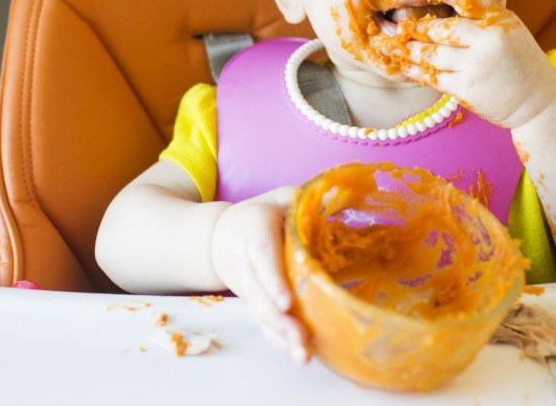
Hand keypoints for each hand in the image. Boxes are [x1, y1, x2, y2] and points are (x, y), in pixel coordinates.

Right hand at [211, 186, 309, 362]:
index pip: (262, 256)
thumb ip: (302, 199)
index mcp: (254, 230)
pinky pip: (263, 324)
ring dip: (280, 335)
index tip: (285, 303)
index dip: (272, 280)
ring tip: (304, 355)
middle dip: (278, 319)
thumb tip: (335, 198)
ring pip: (260, 313)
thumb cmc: (260, 214)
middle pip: (259, 293)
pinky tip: (299, 356)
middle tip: (301, 337)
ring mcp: (248, 286)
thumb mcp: (279, 197)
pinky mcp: (254, 303)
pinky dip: (279, 342)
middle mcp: (247, 261)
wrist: (220, 236)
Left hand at [401, 8, 555, 127]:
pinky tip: (405, 66)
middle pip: (439, 28)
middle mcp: (487, 40)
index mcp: (499, 19)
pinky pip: (433, 77)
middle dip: (413, 27)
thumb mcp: (508, 30)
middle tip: (392, 25)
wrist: (540, 102)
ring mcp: (476, 65)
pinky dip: (416, 71)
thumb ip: (479, 19)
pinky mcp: (466, 89)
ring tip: (393, 45)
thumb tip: (440, 10)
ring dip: (409, 50)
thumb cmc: (520, 63)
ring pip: (431, 53)